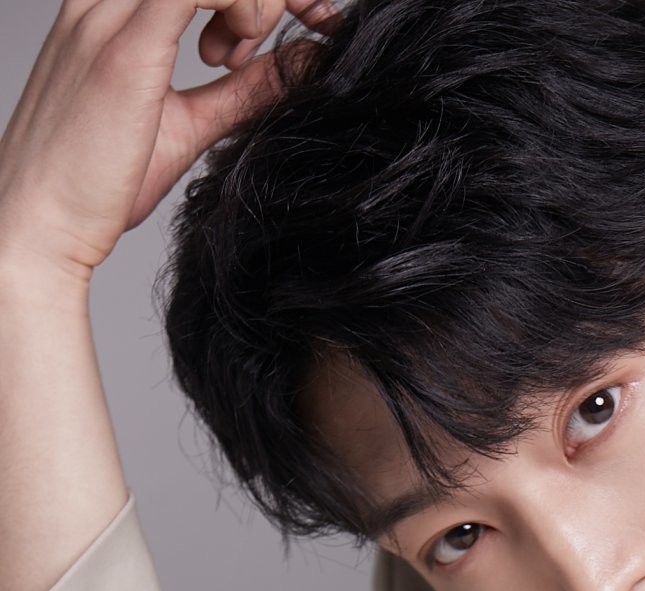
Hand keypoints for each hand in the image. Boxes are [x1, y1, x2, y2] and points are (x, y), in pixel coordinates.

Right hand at [0, 0, 340, 288]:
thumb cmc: (96, 186)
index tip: (314, 19)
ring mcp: (108, 15)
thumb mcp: (187, 127)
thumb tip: (298, 71)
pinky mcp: (123, 48)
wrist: (40, 225)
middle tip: (316, 22)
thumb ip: (239, 93)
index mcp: (113, 9)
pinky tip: (238, 57)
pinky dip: (243, 6)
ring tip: (247, 58)